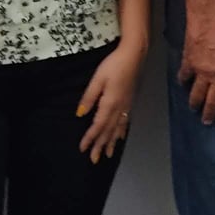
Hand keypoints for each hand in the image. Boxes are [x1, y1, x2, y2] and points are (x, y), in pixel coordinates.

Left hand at [77, 43, 144, 163]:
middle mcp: (119, 107)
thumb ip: (89, 97)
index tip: (83, 149)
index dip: (90, 138)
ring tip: (108, 154)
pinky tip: (120, 136)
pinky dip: (122, 131)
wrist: (134, 55)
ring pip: (118, 128)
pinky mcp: (130, 101)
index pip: (98, 125)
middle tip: (94, 160)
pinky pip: (125, 121)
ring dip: (112, 142)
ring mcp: (127, 105)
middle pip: (109, 130)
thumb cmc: (113, 64)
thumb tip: (80, 115)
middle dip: (101, 145)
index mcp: (110, 103)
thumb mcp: (97, 79)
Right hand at [180, 0, 214, 124]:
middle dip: (211, 113)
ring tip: (194, 109)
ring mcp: (202, 70)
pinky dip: (183, 82)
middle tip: (208, 121)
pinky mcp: (189, 61)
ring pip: (197, 93)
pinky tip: (183, 85)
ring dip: (195, 103)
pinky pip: (185, 76)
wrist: (212, 10)